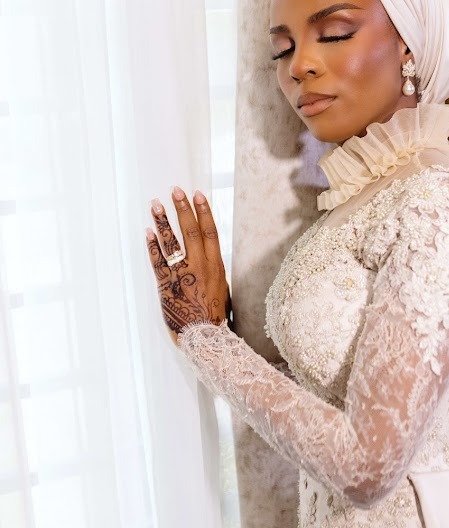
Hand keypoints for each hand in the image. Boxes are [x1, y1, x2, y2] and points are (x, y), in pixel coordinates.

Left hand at [145, 186, 229, 345]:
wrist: (203, 338)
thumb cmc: (214, 314)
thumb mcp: (222, 287)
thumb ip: (214, 269)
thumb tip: (208, 255)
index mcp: (216, 266)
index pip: (210, 231)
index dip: (203, 211)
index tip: (197, 194)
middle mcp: (199, 266)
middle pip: (190, 231)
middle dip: (182, 208)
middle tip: (175, 190)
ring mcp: (182, 275)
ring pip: (171, 242)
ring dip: (163, 221)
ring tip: (156, 204)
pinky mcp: (166, 285)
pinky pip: (157, 261)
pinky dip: (152, 246)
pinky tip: (148, 232)